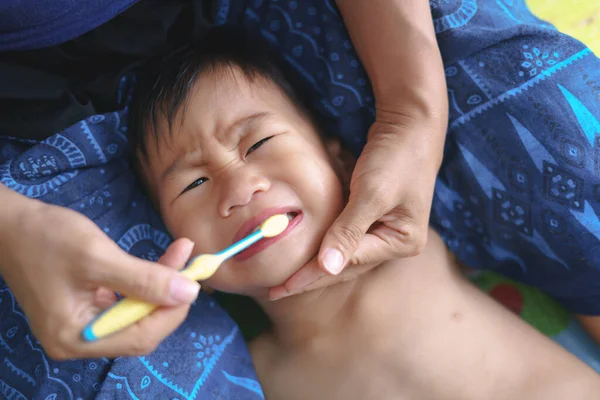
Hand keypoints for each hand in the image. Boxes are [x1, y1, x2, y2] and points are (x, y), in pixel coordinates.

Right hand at [0, 196, 199, 359]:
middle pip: (140, 327)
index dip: (172, 312)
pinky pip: (125, 301)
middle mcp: (79, 340)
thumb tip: (190, 293)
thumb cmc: (46, 238)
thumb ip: (145, 279)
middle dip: (169, 295)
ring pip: (136, 312)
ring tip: (180, 254)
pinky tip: (161, 261)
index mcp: (75, 338)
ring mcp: (82, 325)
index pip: (140, 337)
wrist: (9, 224)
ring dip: (161, 285)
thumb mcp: (98, 258)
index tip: (194, 281)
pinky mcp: (85, 307)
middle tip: (189, 262)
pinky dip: (145, 282)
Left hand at [270, 106, 446, 299]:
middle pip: (345, 263)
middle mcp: (395, 240)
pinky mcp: (373, 212)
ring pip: (342, 249)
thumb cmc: (395, 156)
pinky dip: (323, 238)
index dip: (312, 276)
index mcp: (401, 242)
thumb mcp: (371, 193)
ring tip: (285, 275)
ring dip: (315, 259)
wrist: (410, 121)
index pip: (348, 264)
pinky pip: (343, 232)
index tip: (281, 288)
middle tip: (276, 289)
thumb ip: (348, 231)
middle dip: (311, 274)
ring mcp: (384, 227)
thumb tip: (328, 268)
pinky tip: (303, 248)